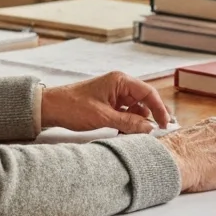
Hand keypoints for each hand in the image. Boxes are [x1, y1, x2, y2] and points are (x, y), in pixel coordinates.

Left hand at [40, 71, 172, 134]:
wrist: (50, 108)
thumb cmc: (73, 107)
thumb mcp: (102, 117)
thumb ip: (128, 123)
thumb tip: (150, 128)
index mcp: (120, 81)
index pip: (148, 93)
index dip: (160, 109)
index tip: (166, 124)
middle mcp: (119, 85)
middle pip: (145, 100)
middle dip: (153, 115)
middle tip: (162, 130)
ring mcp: (114, 95)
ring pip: (136, 108)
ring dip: (140, 121)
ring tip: (142, 134)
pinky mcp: (108, 104)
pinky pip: (126, 113)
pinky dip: (130, 123)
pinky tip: (130, 133)